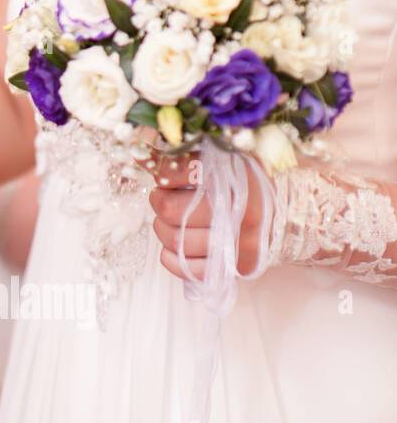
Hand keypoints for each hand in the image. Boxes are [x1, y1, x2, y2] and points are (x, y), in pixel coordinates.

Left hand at [149, 153, 264, 279]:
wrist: (284, 210)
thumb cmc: (243, 180)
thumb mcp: (220, 157)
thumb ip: (183, 155)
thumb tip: (139, 153)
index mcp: (237, 176)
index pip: (178, 171)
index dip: (163, 172)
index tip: (167, 173)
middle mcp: (240, 210)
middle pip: (169, 210)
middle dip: (159, 201)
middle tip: (165, 196)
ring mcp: (239, 242)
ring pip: (175, 240)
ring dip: (163, 229)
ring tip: (172, 219)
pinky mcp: (234, 266)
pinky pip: (188, 269)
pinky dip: (172, 258)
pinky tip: (176, 244)